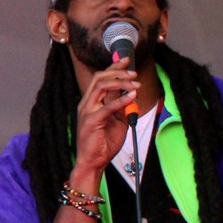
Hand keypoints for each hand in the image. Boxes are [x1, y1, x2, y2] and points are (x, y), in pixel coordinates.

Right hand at [72, 55, 141, 181]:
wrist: (93, 162)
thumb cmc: (103, 144)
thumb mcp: (117, 121)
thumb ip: (121, 107)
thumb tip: (130, 94)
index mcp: (91, 103)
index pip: (100, 79)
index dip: (113, 68)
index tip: (125, 60)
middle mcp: (86, 104)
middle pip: (99, 78)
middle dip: (118, 72)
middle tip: (134, 73)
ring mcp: (87, 111)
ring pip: (101, 87)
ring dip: (121, 83)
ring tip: (135, 84)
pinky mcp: (92, 121)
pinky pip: (107, 106)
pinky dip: (121, 99)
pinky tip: (132, 96)